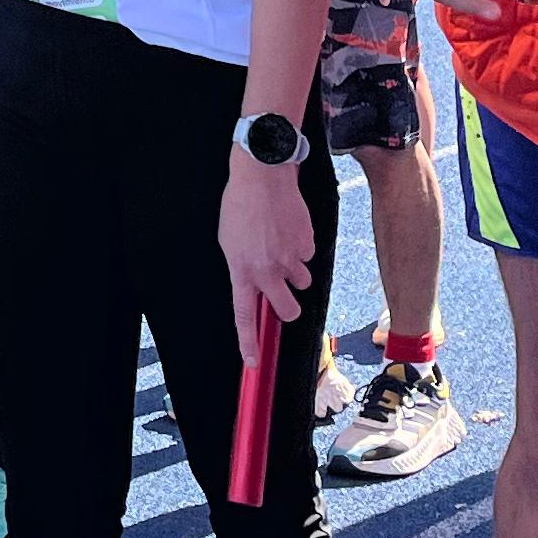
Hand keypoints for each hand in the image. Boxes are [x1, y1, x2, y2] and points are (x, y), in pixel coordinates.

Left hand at [220, 151, 317, 366]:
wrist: (262, 174)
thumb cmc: (240, 206)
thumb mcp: (229, 242)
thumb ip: (243, 270)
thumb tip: (258, 290)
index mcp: (241, 270)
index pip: (245, 316)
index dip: (249, 343)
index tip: (253, 363)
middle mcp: (267, 270)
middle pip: (288, 310)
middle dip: (288, 306)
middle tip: (283, 290)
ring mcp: (289, 258)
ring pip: (302, 281)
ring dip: (294, 271)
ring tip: (281, 243)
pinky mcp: (306, 244)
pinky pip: (308, 256)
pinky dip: (300, 247)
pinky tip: (288, 227)